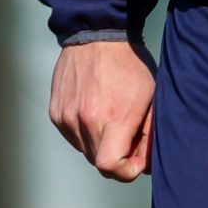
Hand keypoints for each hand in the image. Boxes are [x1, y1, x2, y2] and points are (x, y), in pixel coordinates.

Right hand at [49, 39, 155, 180]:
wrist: (98, 36)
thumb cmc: (131, 66)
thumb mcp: (151, 98)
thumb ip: (149, 134)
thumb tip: (144, 165)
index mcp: (111, 117)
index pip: (110, 167)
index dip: (126, 171)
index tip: (136, 160)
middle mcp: (84, 120)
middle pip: (99, 163)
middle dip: (118, 157)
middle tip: (130, 135)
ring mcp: (67, 117)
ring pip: (86, 150)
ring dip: (101, 145)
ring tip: (113, 118)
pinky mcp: (56, 113)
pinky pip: (73, 136)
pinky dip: (86, 133)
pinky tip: (97, 110)